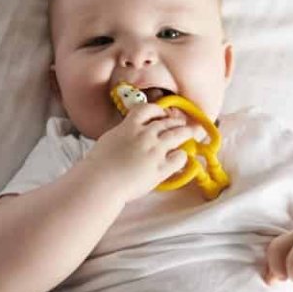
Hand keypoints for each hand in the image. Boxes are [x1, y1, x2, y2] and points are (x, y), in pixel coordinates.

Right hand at [83, 103, 198, 202]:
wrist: (100, 182)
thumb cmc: (98, 165)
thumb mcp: (109, 139)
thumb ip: (123, 133)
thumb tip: (128, 132)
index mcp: (130, 127)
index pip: (148, 109)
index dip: (158, 110)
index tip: (162, 114)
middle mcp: (145, 135)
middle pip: (167, 122)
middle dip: (176, 122)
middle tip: (182, 124)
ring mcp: (155, 151)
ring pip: (178, 135)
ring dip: (187, 133)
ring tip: (193, 133)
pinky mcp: (161, 168)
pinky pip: (179, 158)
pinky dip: (183, 156)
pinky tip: (183, 157)